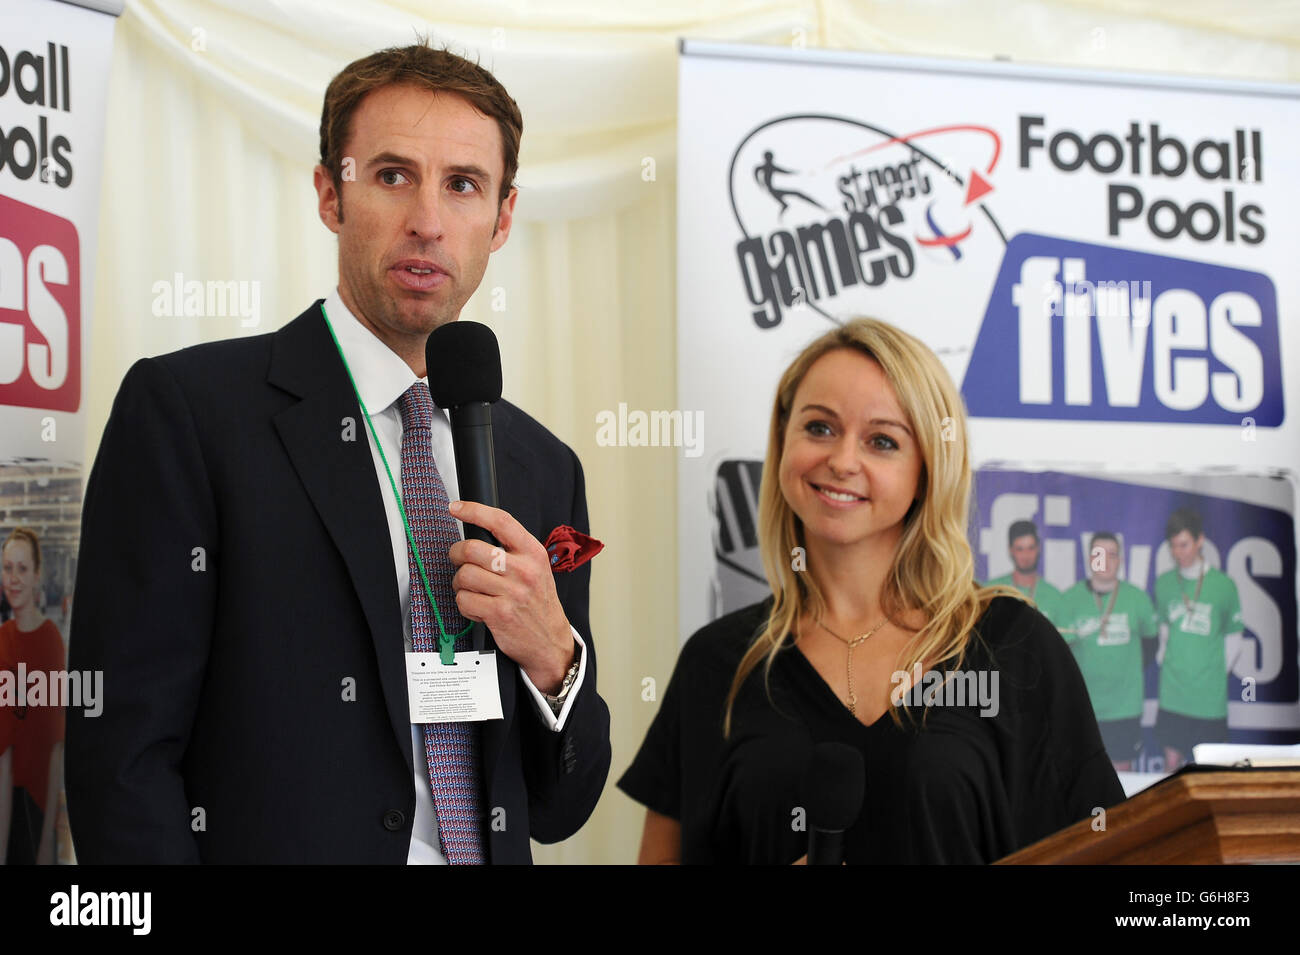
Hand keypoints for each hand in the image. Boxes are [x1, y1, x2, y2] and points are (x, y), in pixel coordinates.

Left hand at [447, 499, 574, 692]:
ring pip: (464, 576)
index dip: (473, 511)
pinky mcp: (500, 613)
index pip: (501, 521)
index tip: (455, 507)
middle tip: (459, 560)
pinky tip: (477, 607)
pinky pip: (464, 600)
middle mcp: (524, 570)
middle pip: (472, 549)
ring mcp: (512, 592)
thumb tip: (476, 533)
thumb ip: (512, 550)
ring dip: (460, 583)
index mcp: (533, 552)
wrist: (550, 639)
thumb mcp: (536, 568)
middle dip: (456, 554)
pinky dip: (465, 604)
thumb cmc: (537, 602)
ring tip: (472, 589)